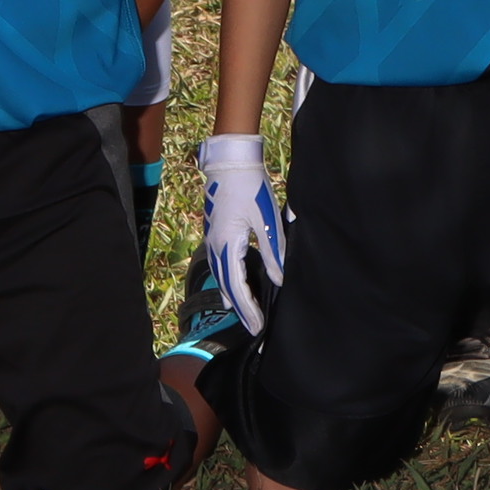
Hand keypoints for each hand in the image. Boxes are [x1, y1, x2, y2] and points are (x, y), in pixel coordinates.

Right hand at [198, 132, 283, 335]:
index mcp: (227, 244)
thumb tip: (278, 279)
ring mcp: (211, 239)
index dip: (248, 308)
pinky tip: (229, 287)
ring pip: (219, 276)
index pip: (236, 286)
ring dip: (231, 296)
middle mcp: (214, 246)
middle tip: (253, 328)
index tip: (257, 326)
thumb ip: (272, 251)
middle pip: (225, 285)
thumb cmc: (251, 187)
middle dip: (240, 308)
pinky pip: (218, 265)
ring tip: (242, 313)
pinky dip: (225, 281)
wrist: (231, 161)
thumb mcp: (267, 219)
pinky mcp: (214, 232)